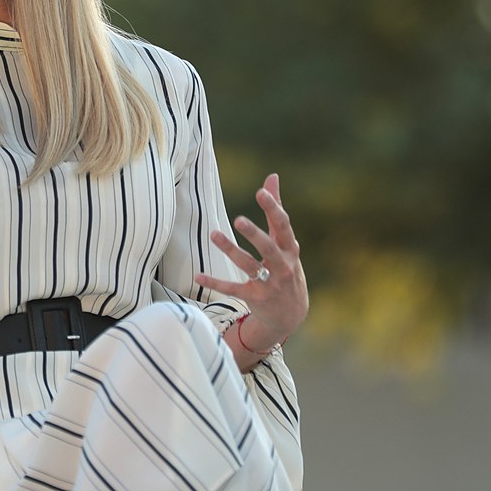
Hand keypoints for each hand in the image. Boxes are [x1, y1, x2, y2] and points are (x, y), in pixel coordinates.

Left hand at [196, 174, 308, 351]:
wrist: (292, 314)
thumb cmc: (286, 267)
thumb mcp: (285, 241)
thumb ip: (277, 209)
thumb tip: (272, 176)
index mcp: (290, 249)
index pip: (283, 225)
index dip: (273, 208)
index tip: (261, 192)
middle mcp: (282, 266)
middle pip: (268, 248)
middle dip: (254, 234)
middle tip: (238, 219)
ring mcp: (269, 283)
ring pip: (248, 265)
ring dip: (230, 251)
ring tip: (214, 234)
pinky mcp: (255, 297)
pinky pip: (233, 288)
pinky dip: (215, 283)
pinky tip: (198, 275)